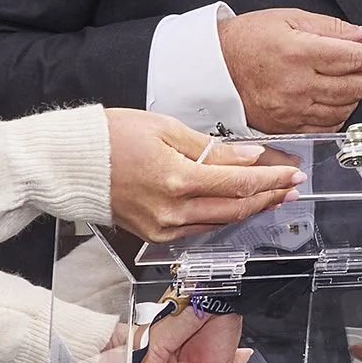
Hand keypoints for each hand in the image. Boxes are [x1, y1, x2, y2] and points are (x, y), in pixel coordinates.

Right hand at [106, 111, 302, 240]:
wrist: (69, 164)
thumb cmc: (111, 137)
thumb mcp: (166, 128)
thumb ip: (212, 148)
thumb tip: (249, 156)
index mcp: (176, 179)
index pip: (238, 183)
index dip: (270, 179)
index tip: (291, 174)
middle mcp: (171, 210)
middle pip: (235, 208)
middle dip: (268, 197)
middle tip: (291, 188)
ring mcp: (162, 226)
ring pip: (220, 222)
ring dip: (249, 209)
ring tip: (272, 196)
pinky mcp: (154, 234)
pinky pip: (198, 229)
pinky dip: (221, 217)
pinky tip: (235, 207)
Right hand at [218, 7, 361, 133]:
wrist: (214, 67)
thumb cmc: (247, 40)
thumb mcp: (290, 19)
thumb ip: (333, 28)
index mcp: (298, 53)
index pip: (354, 58)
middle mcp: (296, 84)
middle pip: (354, 86)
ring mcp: (291, 109)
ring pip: (344, 109)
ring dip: (355, 96)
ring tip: (348, 81)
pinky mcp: (286, 126)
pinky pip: (327, 127)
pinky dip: (337, 115)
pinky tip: (333, 101)